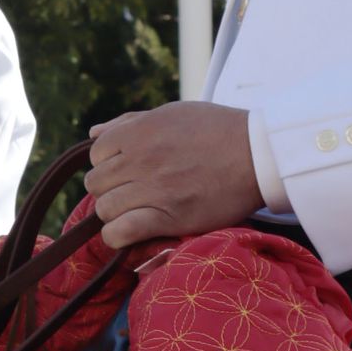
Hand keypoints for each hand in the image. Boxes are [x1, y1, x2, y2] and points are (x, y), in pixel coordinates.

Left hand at [85, 102, 261, 248]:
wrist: (258, 153)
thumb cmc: (219, 129)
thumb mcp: (173, 113)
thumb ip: (130, 122)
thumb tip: (93, 131)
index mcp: (138, 132)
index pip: (95, 154)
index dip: (109, 165)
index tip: (127, 172)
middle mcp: (139, 159)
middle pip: (96, 184)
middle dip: (111, 190)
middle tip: (133, 195)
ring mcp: (152, 189)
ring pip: (104, 210)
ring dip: (116, 214)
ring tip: (137, 214)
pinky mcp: (168, 217)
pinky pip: (119, 232)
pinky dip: (118, 237)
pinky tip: (131, 233)